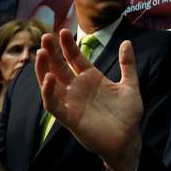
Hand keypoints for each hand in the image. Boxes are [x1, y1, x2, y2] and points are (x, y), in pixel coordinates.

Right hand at [35, 29, 142, 170]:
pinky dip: (48, 92)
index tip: (63, 31)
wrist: (129, 140)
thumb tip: (126, 42)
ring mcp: (72, 102)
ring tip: (40, 53)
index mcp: (91, 78)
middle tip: (45, 36)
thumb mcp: (130, 85)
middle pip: (60, 67)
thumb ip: (127, 64)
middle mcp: (78, 88)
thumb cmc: (128, 114)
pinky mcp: (69, 118)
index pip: (75, 58)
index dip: (68, 46)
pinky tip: (49, 78)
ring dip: (44, 69)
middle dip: (52, 52)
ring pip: (51, 83)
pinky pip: (53, 104)